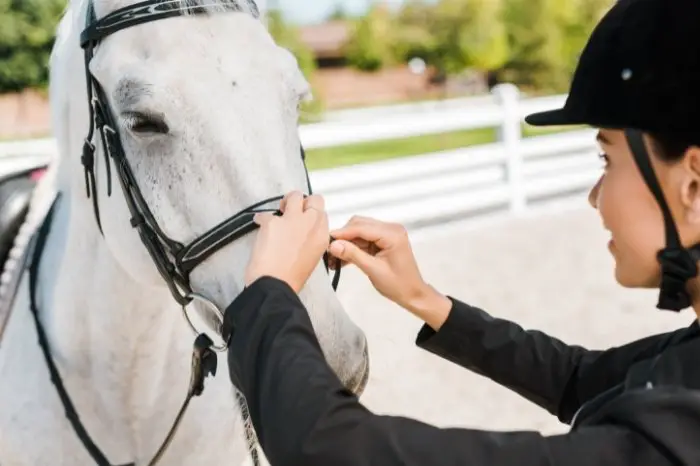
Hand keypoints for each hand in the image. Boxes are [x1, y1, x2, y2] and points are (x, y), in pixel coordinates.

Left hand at [245, 191, 328, 292]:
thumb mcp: (312, 257)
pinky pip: (266, 214)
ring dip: (286, 201)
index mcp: (322, 236)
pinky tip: (259, 224)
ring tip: (278, 210)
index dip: (312, 213)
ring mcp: (292, 220)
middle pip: (313, 199)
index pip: (322, 213)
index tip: (304, 218)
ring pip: (293, 196)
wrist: (275, 284)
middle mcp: (311, 224)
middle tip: (292, 210)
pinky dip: (261, 218)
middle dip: (303, 202)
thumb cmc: (292, 278)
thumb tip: (302, 234)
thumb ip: (311, 240)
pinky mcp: (272, 222)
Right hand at [328, 216, 451, 328]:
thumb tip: (332, 245)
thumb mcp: (373, 270)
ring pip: (359, 232)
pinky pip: (364, 240)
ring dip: (347, 244)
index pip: (361, 227)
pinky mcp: (383, 241)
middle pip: (359, 225)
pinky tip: (341, 259)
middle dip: (343, 237)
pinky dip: (353, 248)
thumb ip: (353, 255)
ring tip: (333, 258)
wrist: (412, 294)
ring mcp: (387, 234)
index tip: (324, 240)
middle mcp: (390, 228)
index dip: (342, 233)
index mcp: (392, 234)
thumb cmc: (397, 284)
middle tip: (328, 251)